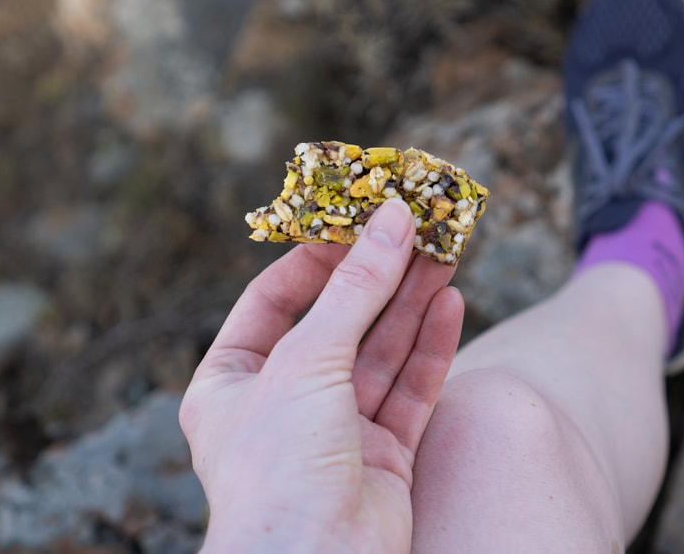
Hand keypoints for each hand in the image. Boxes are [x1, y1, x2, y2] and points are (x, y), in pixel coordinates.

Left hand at [180, 200, 463, 552]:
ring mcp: (336, 430)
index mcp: (233, 381)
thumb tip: (390, 218)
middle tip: (416, 226)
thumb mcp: (306, 360)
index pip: (273, 300)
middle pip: (339, 321)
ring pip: (382, 351)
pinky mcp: (383, 455)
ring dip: (412, 301)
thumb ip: (355, 288)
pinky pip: (410, 388)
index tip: (356, 219)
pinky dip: (431, 346)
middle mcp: (283, 402)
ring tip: (445, 251)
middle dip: (378, 274)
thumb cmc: (279, 465)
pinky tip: (450, 303)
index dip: (315, 257)